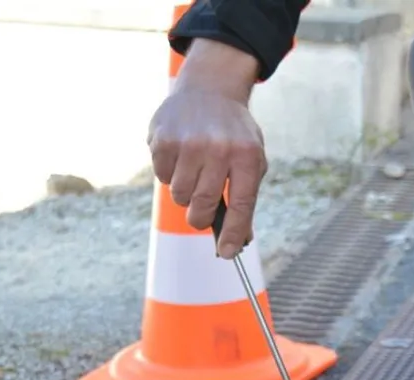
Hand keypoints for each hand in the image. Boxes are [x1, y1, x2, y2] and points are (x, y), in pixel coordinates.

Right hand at [147, 39, 265, 257]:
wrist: (209, 90)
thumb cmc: (234, 135)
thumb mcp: (251, 160)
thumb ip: (244, 198)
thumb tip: (236, 242)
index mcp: (247, 155)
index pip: (241, 205)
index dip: (233, 233)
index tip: (227, 253)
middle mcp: (218, 148)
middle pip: (204, 205)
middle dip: (201, 218)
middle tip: (201, 214)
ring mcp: (189, 142)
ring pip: (180, 195)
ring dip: (185, 193)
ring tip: (194, 171)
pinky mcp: (163, 139)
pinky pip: (162, 177)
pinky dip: (170, 174)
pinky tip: (180, 156)